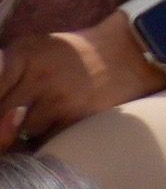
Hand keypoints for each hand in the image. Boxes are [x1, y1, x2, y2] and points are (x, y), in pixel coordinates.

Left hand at [0, 19, 164, 140]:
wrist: (129, 52)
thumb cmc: (73, 54)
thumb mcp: (35, 50)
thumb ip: (5, 72)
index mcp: (24, 52)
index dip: (0, 100)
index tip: (8, 101)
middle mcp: (39, 73)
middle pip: (1, 113)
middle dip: (6, 118)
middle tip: (24, 108)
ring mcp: (58, 96)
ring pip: (20, 129)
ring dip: (28, 126)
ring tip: (46, 109)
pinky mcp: (76, 116)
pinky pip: (45, 137)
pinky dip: (49, 132)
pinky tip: (61, 116)